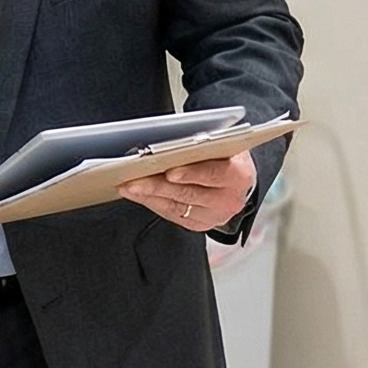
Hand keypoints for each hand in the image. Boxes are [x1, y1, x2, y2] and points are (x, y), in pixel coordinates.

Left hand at [118, 153, 256, 232]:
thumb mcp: (222, 143)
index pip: (213, 174)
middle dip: (157, 186)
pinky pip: (172, 214)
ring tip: (128, 186)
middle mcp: (230, 200)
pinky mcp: (201, 224)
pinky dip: (153, 203)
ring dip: (149, 196)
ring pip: (177, 206)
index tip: (169, 172)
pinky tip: (138, 195)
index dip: (191, 174)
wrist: (238, 178)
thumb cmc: (225, 154)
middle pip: (188, 193)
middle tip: (133, 180)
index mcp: (239, 175)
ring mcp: (215, 215)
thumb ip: (203, 143)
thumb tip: (170, 144)